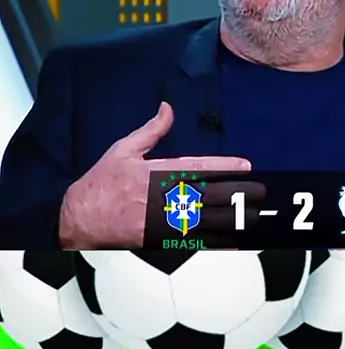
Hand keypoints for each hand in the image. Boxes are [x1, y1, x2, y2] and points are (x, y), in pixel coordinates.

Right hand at [59, 102, 251, 249]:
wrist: (79, 218)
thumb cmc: (101, 183)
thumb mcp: (124, 149)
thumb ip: (151, 130)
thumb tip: (167, 108)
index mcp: (156, 172)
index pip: (197, 167)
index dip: (223, 167)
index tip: (245, 166)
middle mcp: (162, 196)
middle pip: (207, 194)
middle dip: (236, 193)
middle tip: (261, 192)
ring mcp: (161, 220)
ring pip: (203, 219)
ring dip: (231, 217)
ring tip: (254, 214)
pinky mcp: (158, 239)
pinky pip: (190, 240)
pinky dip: (211, 239)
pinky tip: (230, 238)